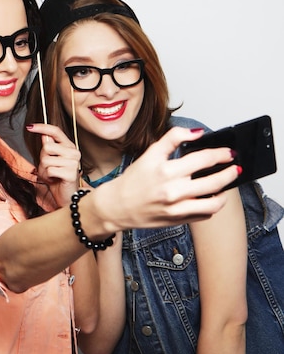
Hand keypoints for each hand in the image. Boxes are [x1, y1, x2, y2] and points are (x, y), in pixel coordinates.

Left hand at [26, 123, 80, 206]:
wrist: (66, 196)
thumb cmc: (56, 178)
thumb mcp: (50, 160)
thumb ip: (48, 147)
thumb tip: (43, 135)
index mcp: (69, 146)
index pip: (56, 131)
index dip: (42, 127)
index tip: (30, 127)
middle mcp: (74, 152)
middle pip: (47, 146)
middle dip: (42, 158)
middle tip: (48, 167)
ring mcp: (74, 162)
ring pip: (46, 159)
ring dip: (44, 169)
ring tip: (51, 175)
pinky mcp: (71, 173)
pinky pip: (49, 170)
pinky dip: (47, 177)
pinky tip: (55, 180)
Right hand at [94, 126, 238, 230]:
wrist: (118, 206)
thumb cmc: (133, 181)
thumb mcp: (150, 154)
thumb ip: (173, 138)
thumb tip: (196, 132)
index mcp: (165, 170)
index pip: (203, 158)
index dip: (220, 154)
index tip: (227, 152)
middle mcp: (172, 190)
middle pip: (214, 180)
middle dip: (230, 173)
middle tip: (235, 168)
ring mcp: (177, 208)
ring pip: (214, 202)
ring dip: (225, 191)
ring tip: (224, 185)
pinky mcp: (178, 220)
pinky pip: (205, 214)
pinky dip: (212, 206)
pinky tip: (209, 198)